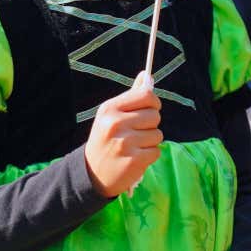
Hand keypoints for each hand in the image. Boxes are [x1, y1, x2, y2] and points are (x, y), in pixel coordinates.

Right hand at [83, 71, 161, 196]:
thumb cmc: (106, 140)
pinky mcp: (134, 160)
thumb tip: (146, 75)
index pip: (146, 95)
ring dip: (150, 141)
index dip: (153, 102)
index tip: (150, 109)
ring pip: (157, 134)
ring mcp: (125, 143)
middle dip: (150, 125)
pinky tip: (136, 157)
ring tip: (134, 146)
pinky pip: (156, 151)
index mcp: (110, 109)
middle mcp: (116, 124)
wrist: (92, 174)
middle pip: (154, 115)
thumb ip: (131, 97)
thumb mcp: (111, 116)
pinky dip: (149, 155)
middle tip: (136, 133)